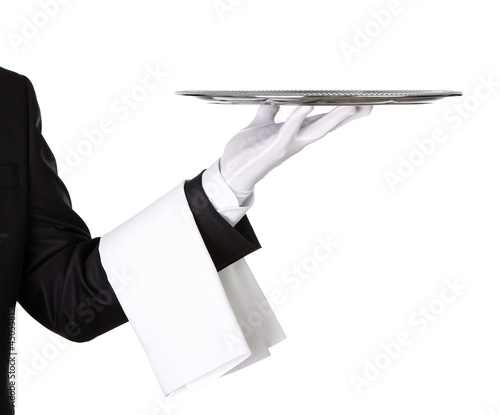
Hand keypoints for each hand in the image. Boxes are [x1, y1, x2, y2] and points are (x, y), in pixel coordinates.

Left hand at [219, 104, 372, 202]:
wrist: (229, 171)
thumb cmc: (245, 151)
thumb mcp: (258, 127)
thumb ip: (267, 114)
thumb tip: (272, 102)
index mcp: (294, 134)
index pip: (321, 121)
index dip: (340, 112)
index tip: (361, 103)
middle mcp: (295, 142)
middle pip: (326, 126)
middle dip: (348, 116)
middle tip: (369, 105)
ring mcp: (287, 146)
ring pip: (315, 131)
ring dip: (333, 118)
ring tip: (350, 104)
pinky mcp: (274, 149)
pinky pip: (288, 131)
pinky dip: (297, 118)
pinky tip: (307, 106)